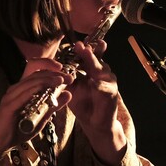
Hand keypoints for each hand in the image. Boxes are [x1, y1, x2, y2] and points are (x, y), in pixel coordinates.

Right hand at [0, 56, 66, 165]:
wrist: (2, 143)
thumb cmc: (20, 130)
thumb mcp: (42, 116)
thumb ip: (54, 105)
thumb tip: (68, 94)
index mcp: (22, 89)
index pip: (34, 69)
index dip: (48, 65)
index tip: (63, 70)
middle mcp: (15, 89)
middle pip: (35, 73)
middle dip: (53, 73)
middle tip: (68, 77)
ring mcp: (11, 96)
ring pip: (31, 82)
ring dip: (47, 79)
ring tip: (61, 80)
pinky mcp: (9, 106)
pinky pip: (24, 94)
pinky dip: (36, 89)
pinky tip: (46, 88)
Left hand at [62, 40, 126, 164]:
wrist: (95, 122)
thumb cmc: (83, 103)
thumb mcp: (72, 88)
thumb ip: (66, 77)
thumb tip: (53, 67)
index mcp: (91, 69)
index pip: (89, 55)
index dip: (84, 48)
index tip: (77, 43)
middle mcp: (102, 72)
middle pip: (95, 59)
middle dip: (89, 52)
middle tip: (81, 46)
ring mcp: (109, 82)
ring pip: (102, 70)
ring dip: (94, 64)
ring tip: (88, 56)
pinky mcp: (112, 94)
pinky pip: (105, 88)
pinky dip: (100, 85)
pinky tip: (94, 83)